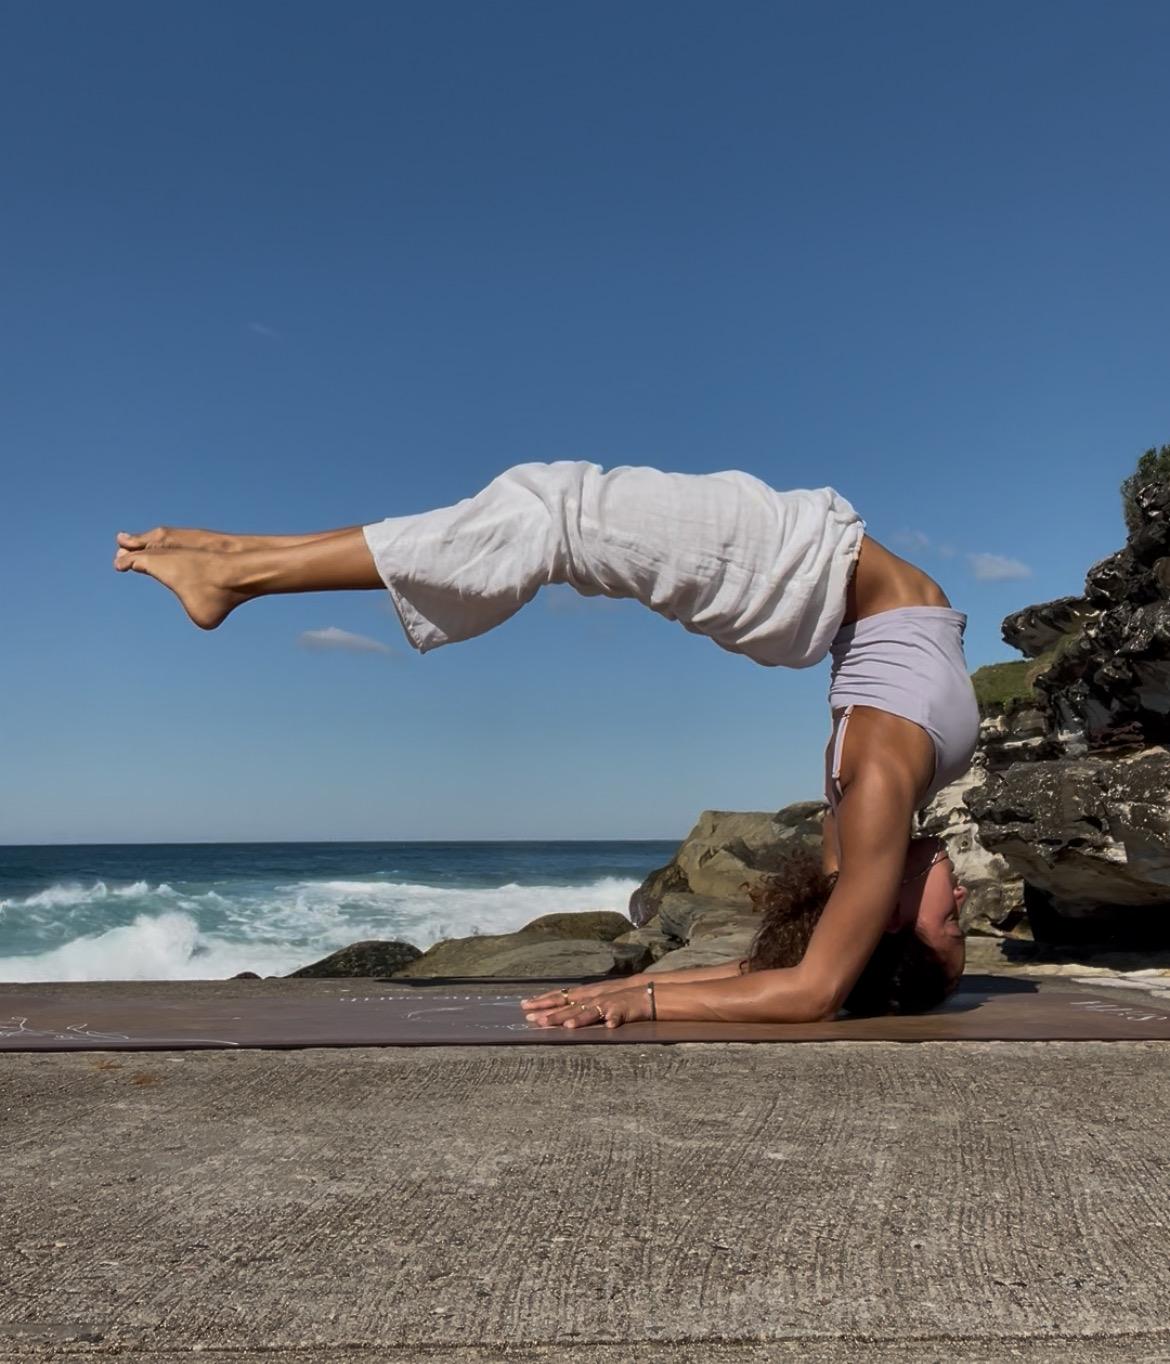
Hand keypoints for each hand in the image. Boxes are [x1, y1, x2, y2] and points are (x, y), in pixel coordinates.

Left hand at [520, 975, 642, 1012]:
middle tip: (534, 1019)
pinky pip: (618, 1016)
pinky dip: (613, 1019)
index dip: (542, 1000)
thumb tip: (555, 1010)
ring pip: (591, 1011)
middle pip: (570, 1006)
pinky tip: (609, 1024)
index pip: (560, 996)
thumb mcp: (593, 997)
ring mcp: (608, 1003)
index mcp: (584, 994)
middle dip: (552, 1013)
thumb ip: (576, 1003)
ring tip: (568, 1025)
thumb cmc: (616, 996)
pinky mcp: (623, 1010)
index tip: (524, 1005)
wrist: (643, 992)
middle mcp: (592, 997)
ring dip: (580, 1018)